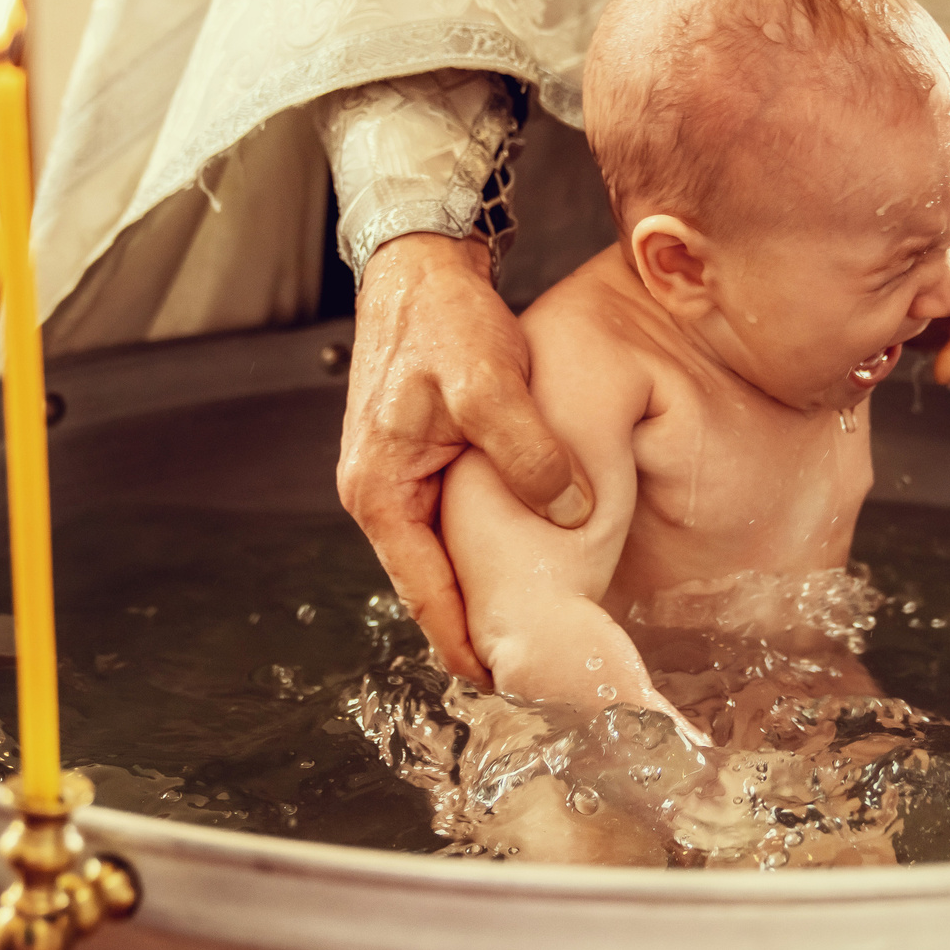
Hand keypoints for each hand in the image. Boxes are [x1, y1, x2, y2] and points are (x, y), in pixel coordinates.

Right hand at [337, 233, 593, 683]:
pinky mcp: (423, 459)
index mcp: (380, 493)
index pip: (425, 597)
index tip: (509, 685)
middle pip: (430, 588)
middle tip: (536, 670)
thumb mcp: (489, 382)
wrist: (421, 265)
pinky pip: (452, 524)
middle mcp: (381, 495)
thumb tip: (569, 510)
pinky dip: (484, 550)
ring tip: (537, 627)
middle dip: (477, 629)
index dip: (467, 644)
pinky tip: (527, 560)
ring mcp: (399, 478)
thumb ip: (527, 450)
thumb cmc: (442, 318)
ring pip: (443, 557)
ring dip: (483, 590)